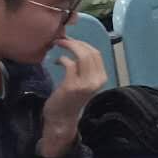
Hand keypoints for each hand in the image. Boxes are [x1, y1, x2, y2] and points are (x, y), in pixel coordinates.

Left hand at [39, 39, 106, 156]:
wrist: (62, 118)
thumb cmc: (69, 99)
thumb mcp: (83, 82)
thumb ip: (83, 67)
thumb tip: (76, 47)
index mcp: (101, 78)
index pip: (96, 53)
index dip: (83, 43)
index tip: (71, 40)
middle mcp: (96, 80)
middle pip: (90, 52)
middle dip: (75, 42)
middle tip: (62, 39)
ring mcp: (85, 84)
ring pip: (82, 56)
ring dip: (69, 46)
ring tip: (59, 44)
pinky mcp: (72, 86)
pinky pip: (70, 64)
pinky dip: (63, 59)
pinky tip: (57, 61)